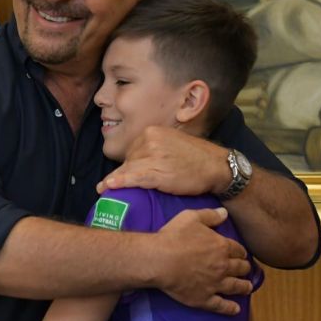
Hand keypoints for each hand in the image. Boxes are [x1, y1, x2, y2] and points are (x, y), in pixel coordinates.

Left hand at [96, 126, 230, 195]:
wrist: (217, 166)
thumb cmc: (197, 158)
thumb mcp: (172, 143)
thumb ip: (155, 147)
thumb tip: (139, 160)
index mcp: (153, 131)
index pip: (133, 149)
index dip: (131, 164)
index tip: (128, 174)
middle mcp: (150, 140)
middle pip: (129, 159)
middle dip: (127, 173)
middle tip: (120, 186)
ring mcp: (153, 155)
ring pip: (129, 169)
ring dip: (117, 181)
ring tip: (103, 189)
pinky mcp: (157, 171)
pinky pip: (134, 177)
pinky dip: (120, 182)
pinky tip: (109, 186)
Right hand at [154, 208, 251, 314]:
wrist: (159, 260)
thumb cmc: (173, 237)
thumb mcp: (191, 218)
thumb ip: (210, 215)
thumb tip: (225, 212)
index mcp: (221, 246)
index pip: (237, 250)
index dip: (240, 252)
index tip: (242, 254)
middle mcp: (223, 266)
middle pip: (239, 268)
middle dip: (244, 268)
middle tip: (246, 269)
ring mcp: (215, 284)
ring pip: (235, 287)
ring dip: (244, 287)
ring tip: (248, 287)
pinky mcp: (204, 299)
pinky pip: (221, 306)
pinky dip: (230, 309)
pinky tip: (236, 310)